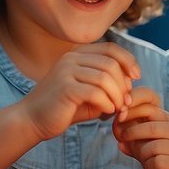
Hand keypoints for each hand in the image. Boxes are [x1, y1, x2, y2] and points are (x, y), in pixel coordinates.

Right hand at [20, 43, 139, 141]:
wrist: (32, 120)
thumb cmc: (65, 108)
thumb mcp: (90, 93)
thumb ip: (109, 85)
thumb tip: (132, 83)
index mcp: (78, 54)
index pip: (111, 49)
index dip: (129, 61)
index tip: (136, 78)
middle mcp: (71, 58)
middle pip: (111, 64)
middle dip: (124, 84)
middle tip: (125, 102)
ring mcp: (66, 71)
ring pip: (105, 78)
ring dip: (117, 96)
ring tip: (117, 109)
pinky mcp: (65, 88)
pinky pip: (96, 92)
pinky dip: (106, 103)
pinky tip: (105, 113)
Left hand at [112, 88, 168, 168]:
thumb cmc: (153, 158)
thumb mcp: (139, 142)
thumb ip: (129, 133)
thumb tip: (117, 126)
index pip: (151, 107)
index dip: (132, 110)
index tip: (118, 118)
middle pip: (151, 127)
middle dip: (132, 133)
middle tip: (123, 139)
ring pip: (153, 147)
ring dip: (142, 154)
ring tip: (145, 158)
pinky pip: (157, 161)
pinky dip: (150, 166)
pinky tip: (154, 168)